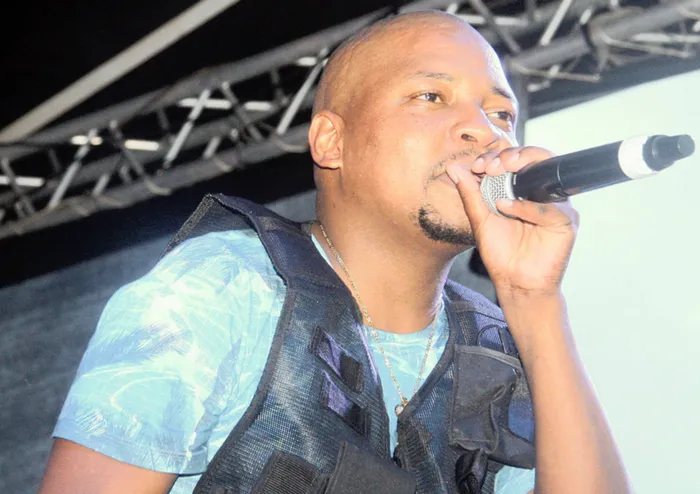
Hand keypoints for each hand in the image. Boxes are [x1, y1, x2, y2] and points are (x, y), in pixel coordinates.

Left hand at [446, 146, 579, 297]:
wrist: (514, 282)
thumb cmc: (500, 252)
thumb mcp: (479, 219)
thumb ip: (469, 193)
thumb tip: (453, 167)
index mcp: (521, 189)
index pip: (513, 160)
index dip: (495, 157)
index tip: (477, 165)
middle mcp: (540, 193)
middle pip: (534, 158)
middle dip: (509, 155)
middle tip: (489, 165)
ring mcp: (555, 205)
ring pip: (545, 174)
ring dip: (519, 169)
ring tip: (496, 174)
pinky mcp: (566, 222)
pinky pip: (550, 207)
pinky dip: (526, 206)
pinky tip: (507, 208)